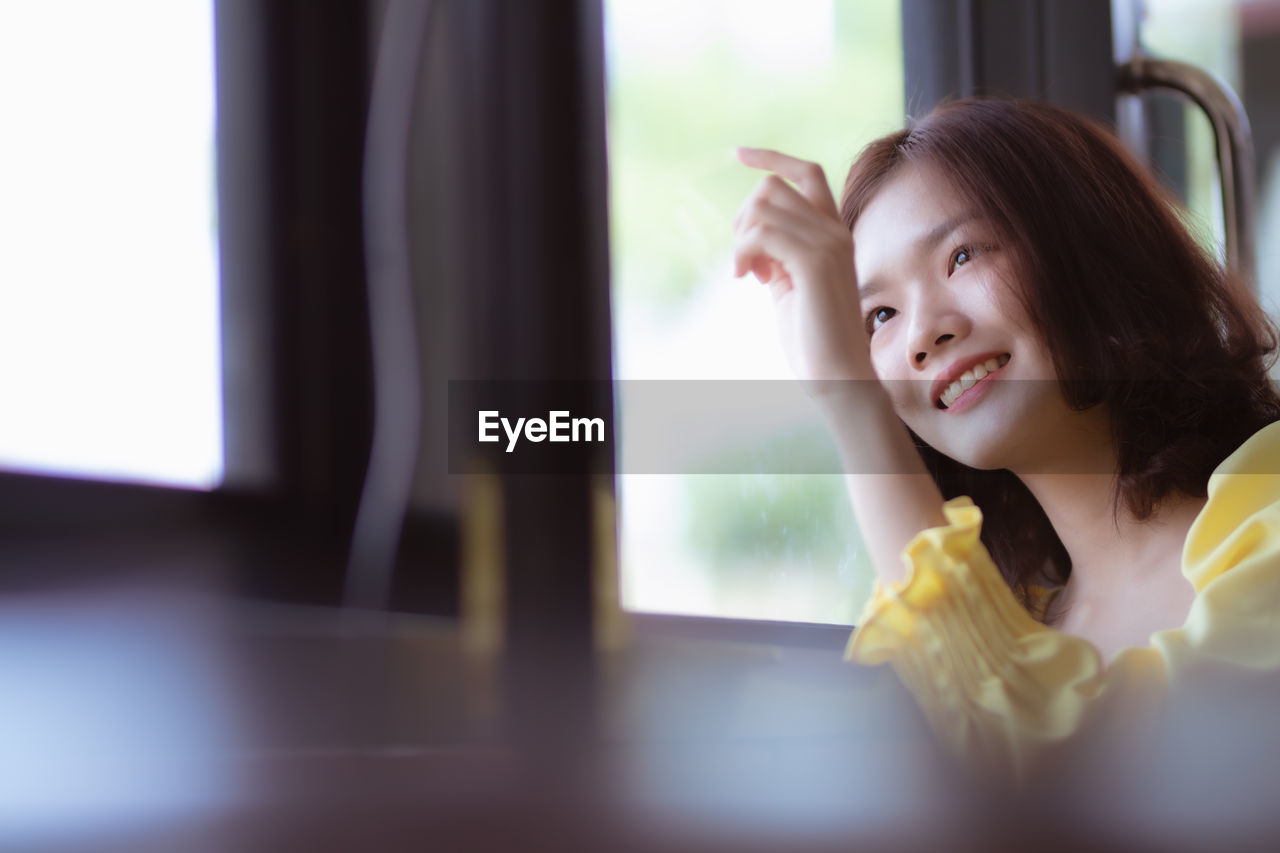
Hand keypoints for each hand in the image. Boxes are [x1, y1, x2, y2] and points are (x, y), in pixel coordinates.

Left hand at [732, 148, 872, 389]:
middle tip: (744, 261)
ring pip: (763, 207)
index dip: (771, 158)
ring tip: (748, 274)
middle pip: (773, 187)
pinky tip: (748, 279)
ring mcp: (828, 244)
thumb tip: (751, 235)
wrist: (838, 377)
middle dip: (743, 217)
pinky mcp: (815, 263)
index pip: (806, 173)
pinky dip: (743, 253)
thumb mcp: (789, 286)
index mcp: (833, 233)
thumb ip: (778, 256)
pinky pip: (762, 234)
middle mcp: (835, 231)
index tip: (738, 154)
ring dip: (741, 240)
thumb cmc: (813, 338)